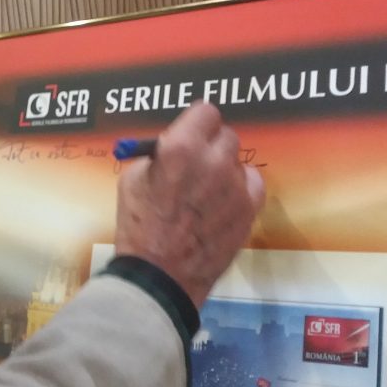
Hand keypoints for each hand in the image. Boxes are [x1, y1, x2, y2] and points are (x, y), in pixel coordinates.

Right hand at [114, 102, 264, 306]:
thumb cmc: (139, 225)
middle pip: (225, 134)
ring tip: (206, 189)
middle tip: (196, 163)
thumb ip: (159, 154)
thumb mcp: (133, 178)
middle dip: (211, 144)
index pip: (206, 111)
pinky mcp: (250, 209)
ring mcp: (236, 186)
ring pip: (238, 160)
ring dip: (224, 167)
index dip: (197, 122)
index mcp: (181, 147)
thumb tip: (174, 145)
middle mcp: (214, 160)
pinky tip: (223, 199)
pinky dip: (240, 186)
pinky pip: (253, 182)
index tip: (191, 132)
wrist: (160, 274)